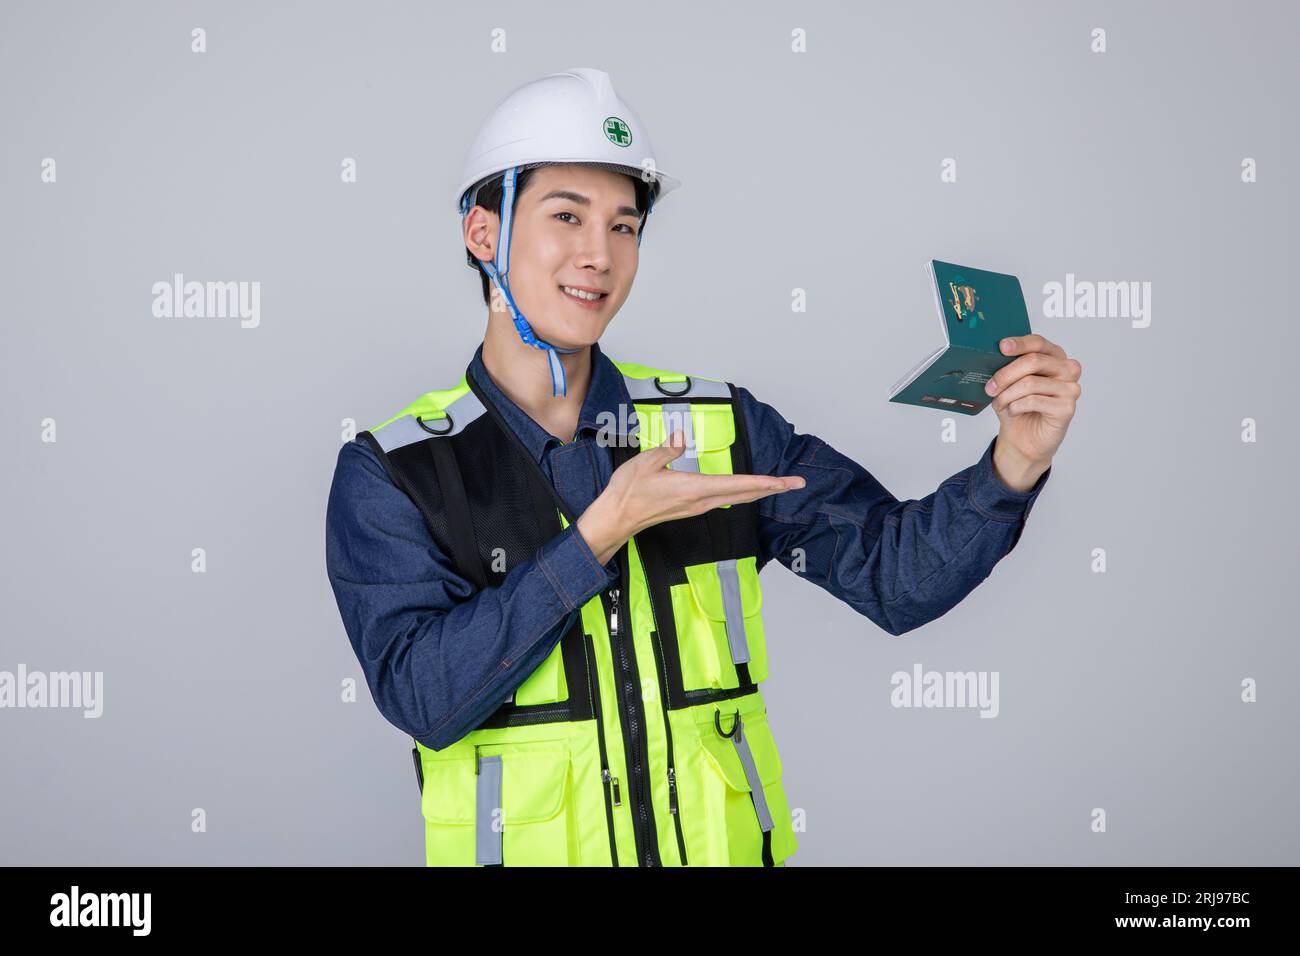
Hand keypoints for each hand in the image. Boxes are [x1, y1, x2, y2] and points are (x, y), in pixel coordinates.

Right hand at [576, 429, 805, 564]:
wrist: (617, 518)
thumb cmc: (629, 492)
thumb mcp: (646, 463)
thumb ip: (669, 449)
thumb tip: (683, 437)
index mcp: (694, 488)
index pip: (739, 485)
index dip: (766, 483)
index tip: (787, 482)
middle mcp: (701, 500)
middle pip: (745, 494)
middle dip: (772, 488)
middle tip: (796, 483)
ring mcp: (697, 506)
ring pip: (736, 498)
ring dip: (759, 491)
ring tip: (778, 485)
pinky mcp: (691, 507)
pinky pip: (724, 499)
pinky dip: (742, 493)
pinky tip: (746, 490)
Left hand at [984, 334, 1081, 490]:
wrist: (1024, 439)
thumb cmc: (1018, 408)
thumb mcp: (1009, 385)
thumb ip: (1007, 368)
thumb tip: (992, 357)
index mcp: (1054, 357)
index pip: (1039, 343)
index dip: (1020, 343)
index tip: (1002, 346)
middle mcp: (1067, 369)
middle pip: (1034, 361)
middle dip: (1006, 374)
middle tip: (990, 387)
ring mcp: (1070, 388)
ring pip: (1031, 383)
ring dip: (1007, 394)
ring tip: (998, 403)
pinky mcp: (1067, 407)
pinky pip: (1034, 401)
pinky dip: (1016, 406)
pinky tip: (1013, 411)